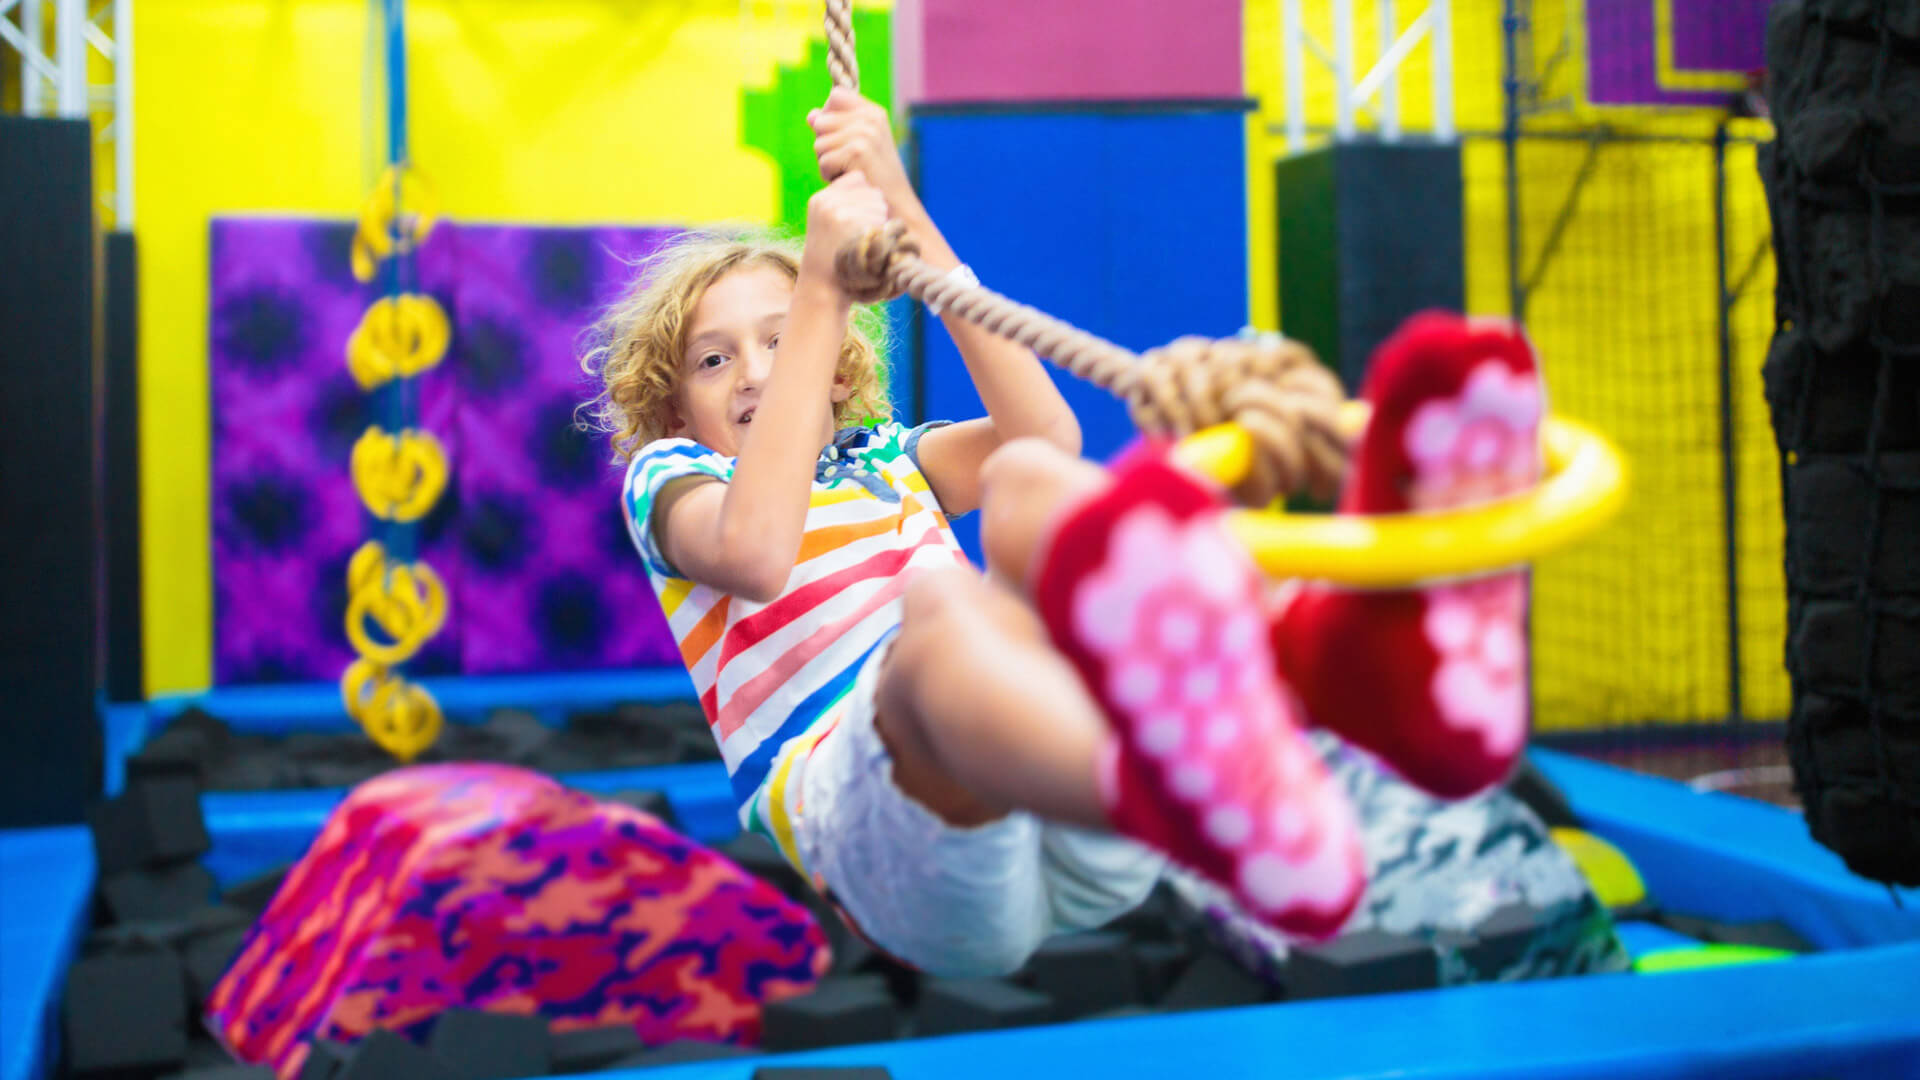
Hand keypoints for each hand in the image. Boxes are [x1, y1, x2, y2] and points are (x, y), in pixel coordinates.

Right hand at [800, 169, 889, 295]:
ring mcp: (836, 210)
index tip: (855, 224)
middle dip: (874, 211)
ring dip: (879, 223)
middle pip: (872, 190)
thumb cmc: (833, 262)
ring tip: (862, 244)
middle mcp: (826, 200)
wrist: (822, 289)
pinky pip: (880, 219)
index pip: (857, 179)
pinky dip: (880, 235)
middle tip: (858, 238)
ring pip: (878, 203)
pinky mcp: (847, 222)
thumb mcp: (828, 226)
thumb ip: (845, 204)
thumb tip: (874, 188)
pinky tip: (866, 249)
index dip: (864, 200)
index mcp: (820, 199)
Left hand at [809, 88, 916, 216]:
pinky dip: (829, 176)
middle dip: (825, 144)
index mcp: (873, 112)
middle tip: (845, 162)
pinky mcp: (857, 151)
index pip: (836, 96)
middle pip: (821, 121)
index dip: (828, 115)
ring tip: (848, 171)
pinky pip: (823, 161)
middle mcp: (871, 118)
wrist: (896, 204)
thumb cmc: (874, 177)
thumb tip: (811, 115)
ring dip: (826, 162)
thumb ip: (834, 128)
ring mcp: (865, 133)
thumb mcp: (856, 146)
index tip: (839, 137)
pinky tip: (847, 179)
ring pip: (819, 143)